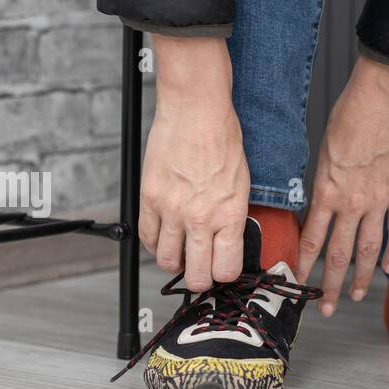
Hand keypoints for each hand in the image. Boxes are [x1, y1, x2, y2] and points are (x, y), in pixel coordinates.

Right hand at [140, 35, 249, 291]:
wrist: (195, 109)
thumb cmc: (222, 138)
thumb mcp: (242, 183)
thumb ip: (233, 216)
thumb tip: (227, 241)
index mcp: (230, 214)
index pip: (227, 270)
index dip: (223, 274)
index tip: (220, 268)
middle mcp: (201, 218)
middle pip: (196, 276)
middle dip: (199, 278)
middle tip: (198, 269)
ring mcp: (172, 210)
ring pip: (166, 261)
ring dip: (173, 261)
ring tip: (179, 250)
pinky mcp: (149, 198)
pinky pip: (146, 237)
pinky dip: (153, 242)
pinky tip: (162, 234)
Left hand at [299, 56, 388, 314]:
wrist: (381, 100)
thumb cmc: (348, 119)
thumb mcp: (322, 154)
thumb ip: (322, 186)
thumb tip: (319, 208)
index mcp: (326, 192)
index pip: (312, 240)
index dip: (306, 267)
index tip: (300, 285)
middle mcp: (351, 203)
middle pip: (339, 254)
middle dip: (330, 285)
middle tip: (327, 307)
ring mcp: (379, 201)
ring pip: (368, 249)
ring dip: (360, 276)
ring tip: (355, 295)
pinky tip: (388, 268)